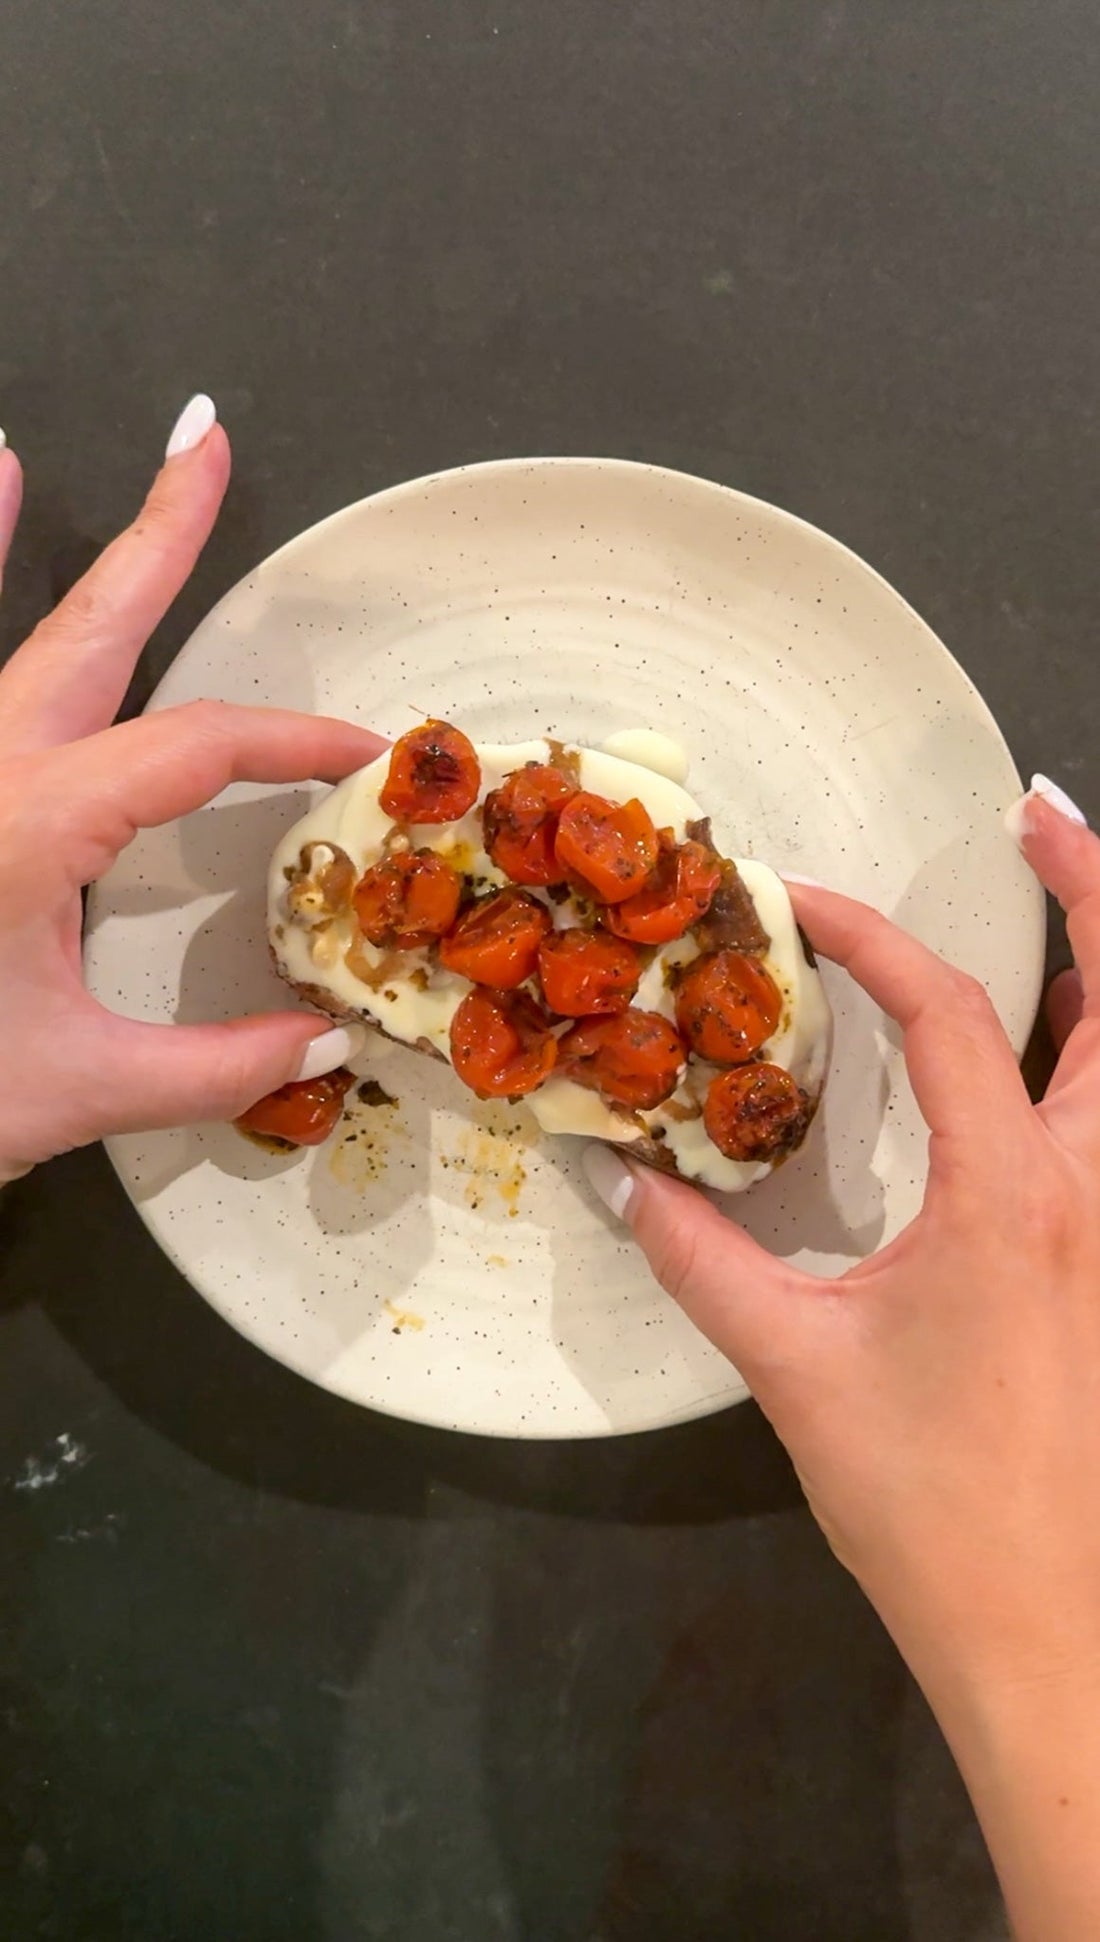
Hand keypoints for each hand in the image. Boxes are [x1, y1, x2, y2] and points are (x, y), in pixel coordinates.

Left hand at [0, 403, 382, 1182]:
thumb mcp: (78, 1091)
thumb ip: (213, 1068)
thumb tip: (322, 1046)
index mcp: (31, 824)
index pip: (191, 748)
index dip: (286, 740)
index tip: (362, 752)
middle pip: (87, 629)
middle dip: (157, 536)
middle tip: (204, 444)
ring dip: (1, 541)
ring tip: (8, 455)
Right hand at [584, 783, 1099, 1938]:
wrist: (1050, 1634)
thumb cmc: (929, 1506)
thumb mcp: (797, 1370)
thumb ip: (703, 1260)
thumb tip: (624, 1183)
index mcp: (1018, 1197)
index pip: (947, 1014)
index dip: (870, 938)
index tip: (798, 904)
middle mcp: (1098, 1193)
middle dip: (1092, 886)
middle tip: (1037, 809)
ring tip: (1071, 892)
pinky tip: (1067, 1053)